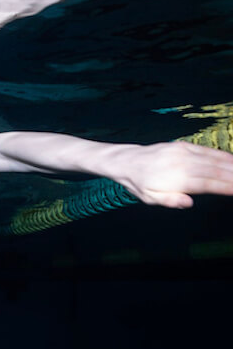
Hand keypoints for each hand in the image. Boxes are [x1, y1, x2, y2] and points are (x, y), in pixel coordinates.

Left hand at [113, 141, 232, 207]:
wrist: (126, 161)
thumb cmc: (140, 184)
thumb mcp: (149, 198)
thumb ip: (170, 200)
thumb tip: (189, 203)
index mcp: (176, 178)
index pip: (209, 183)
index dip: (228, 187)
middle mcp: (182, 163)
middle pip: (216, 170)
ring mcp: (183, 152)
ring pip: (214, 159)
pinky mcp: (182, 145)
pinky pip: (206, 150)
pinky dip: (222, 156)